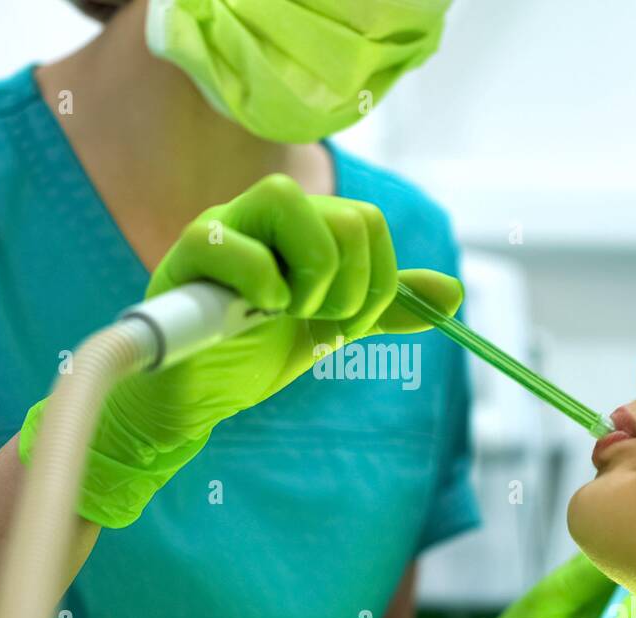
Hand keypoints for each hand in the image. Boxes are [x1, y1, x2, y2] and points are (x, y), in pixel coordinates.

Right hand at [20, 173, 463, 527]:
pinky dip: (259, 285)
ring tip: (285, 315)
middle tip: (319, 321)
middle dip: (351, 287)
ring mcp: (223, 229)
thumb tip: (452, 293)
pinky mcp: (183, 258)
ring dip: (310, 278)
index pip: (369, 222)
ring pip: (289, 202)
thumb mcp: (332, 328)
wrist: (196, 397)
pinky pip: (228, 244)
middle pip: (346, 215)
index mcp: (302, 225)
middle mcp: (263, 214)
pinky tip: (253, 316)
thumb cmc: (255, 353)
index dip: (376, 280)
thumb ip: (385, 307)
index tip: (348, 322)